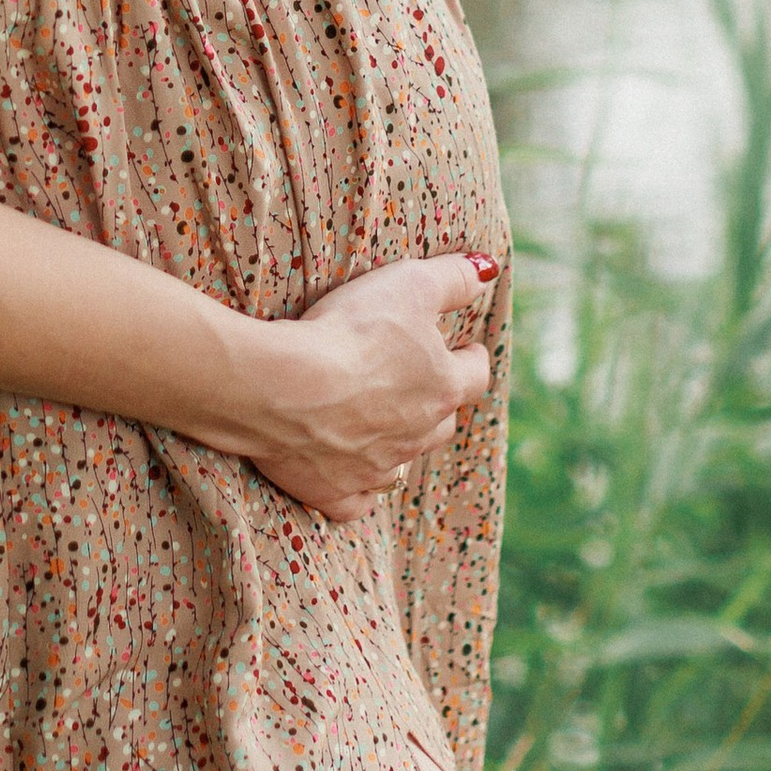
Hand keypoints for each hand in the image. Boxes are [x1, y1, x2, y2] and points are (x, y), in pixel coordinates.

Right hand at [225, 254, 498, 521]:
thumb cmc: (349, 331)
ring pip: (402, 461)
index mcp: (440, 387)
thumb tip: (488, 269)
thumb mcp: (409, 284)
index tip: (468, 349)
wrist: (282, 386)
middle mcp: (416, 434)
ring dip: (401, 443)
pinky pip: (357, 501)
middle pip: (442, 423)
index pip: (474, 374)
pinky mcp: (335, 491)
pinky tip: (354, 477)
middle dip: (438, 404)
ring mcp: (376, 468)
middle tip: (424, 385)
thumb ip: (453, 278)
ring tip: (388, 425)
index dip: (472, 359)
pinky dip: (359, 489)